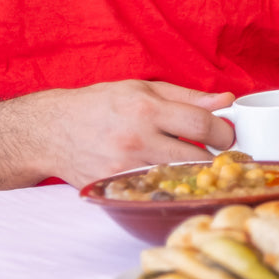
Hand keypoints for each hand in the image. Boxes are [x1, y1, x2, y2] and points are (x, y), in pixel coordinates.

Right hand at [34, 80, 235, 188]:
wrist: (52, 130)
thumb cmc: (99, 104)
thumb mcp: (142, 88)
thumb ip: (187, 96)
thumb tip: (226, 101)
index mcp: (146, 108)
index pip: (202, 124)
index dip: (224, 131)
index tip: (226, 135)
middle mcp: (136, 139)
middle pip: (197, 157)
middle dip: (215, 156)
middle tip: (217, 153)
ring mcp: (125, 168)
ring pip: (179, 178)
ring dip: (192, 173)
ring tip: (192, 164)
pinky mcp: (115, 188)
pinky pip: (154, 190)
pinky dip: (166, 185)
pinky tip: (166, 176)